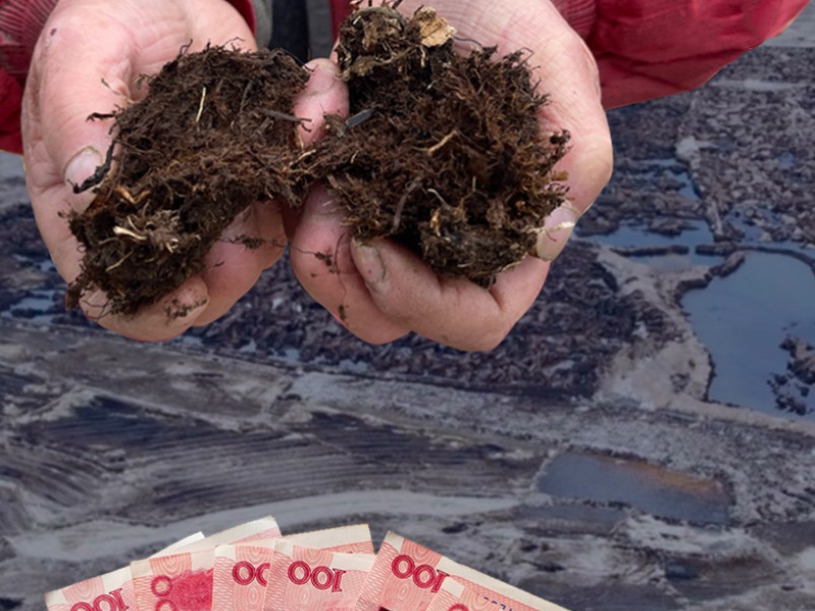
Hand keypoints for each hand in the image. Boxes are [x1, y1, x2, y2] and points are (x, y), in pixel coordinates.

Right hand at [22, 0, 285, 340]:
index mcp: (90, 213)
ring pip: (249, 249)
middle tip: (249, 236)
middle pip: (193, 290)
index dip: (154, 312)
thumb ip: (75, 119)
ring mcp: (205, 202)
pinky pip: (287, 193)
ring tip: (293, 143)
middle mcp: (151, 221)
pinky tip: (313, 113)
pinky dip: (308, 161)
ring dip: (278, 213)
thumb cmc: (99, 22)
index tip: (194, 292)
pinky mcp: (250, 173)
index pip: (115, 298)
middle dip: (229, 272)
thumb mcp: (77, 53)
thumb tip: (84, 187)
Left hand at [289, 0, 613, 350]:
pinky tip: (318, 111)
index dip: (423, 305)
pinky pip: (306, 218)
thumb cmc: (508, 13)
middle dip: (346, 279)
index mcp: (506, 233)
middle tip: (325, 214)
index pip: (474, 319)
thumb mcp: (555, 68)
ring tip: (315, 170)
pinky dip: (296, 179)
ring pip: (339, 281)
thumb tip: (549, 238)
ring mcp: (390, 216)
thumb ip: (576, 155)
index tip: (375, 248)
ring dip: (311, 239)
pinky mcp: (346, 184)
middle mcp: (445, 239)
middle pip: (390, 315)